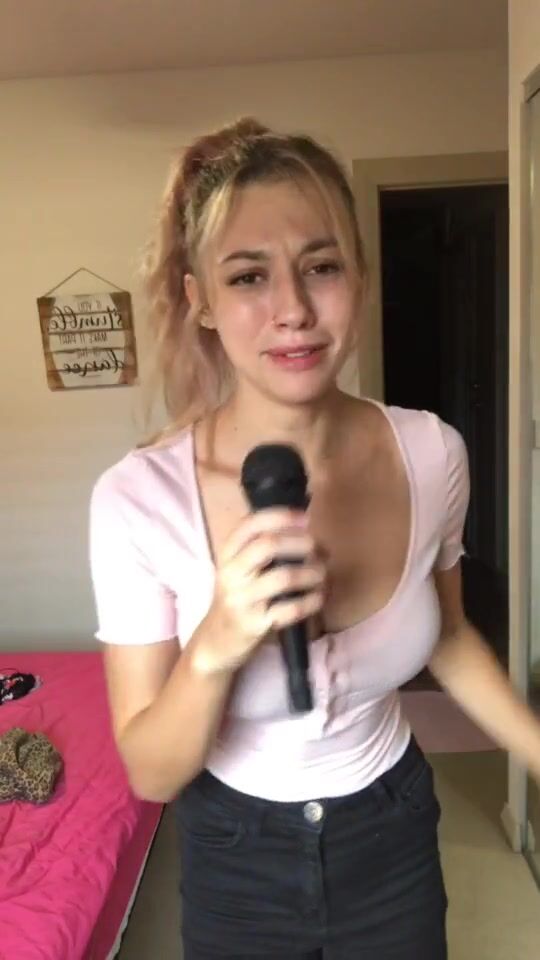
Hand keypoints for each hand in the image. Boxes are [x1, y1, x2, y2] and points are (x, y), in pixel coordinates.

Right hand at [192, 508, 325, 673]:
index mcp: (227, 555)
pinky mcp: (254, 624)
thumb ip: (263, 551)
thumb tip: (310, 535)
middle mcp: (231, 573)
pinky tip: (318, 597)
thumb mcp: (239, 570)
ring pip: (284, 577)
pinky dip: (311, 601)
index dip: (281, 516)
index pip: (250, 524)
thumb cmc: (237, 599)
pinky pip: (291, 609)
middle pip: (268, 545)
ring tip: (322, 574)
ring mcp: (242, 600)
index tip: (305, 517)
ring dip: (312, 573)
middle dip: (300, 543)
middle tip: (318, 549)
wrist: (215, 641)